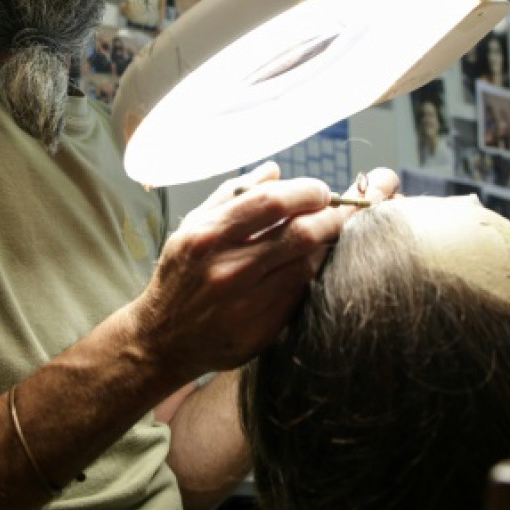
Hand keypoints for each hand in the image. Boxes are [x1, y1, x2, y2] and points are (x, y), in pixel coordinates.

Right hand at [128, 163, 396, 381]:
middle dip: (334, 216)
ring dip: (328, 245)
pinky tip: (313, 263)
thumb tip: (274, 170)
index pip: (272, 203)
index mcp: (208, 236)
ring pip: (307, 266)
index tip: (321, 189)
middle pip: (301, 235)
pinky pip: (300, 294)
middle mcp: (227, 270)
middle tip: (346, 208)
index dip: (307, 191)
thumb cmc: (180, 276)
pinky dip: (312, 274)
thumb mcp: (193, 227)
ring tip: (334, 232)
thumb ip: (232, 195)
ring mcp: (247, 304)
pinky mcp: (262, 330)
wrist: (163, 339)